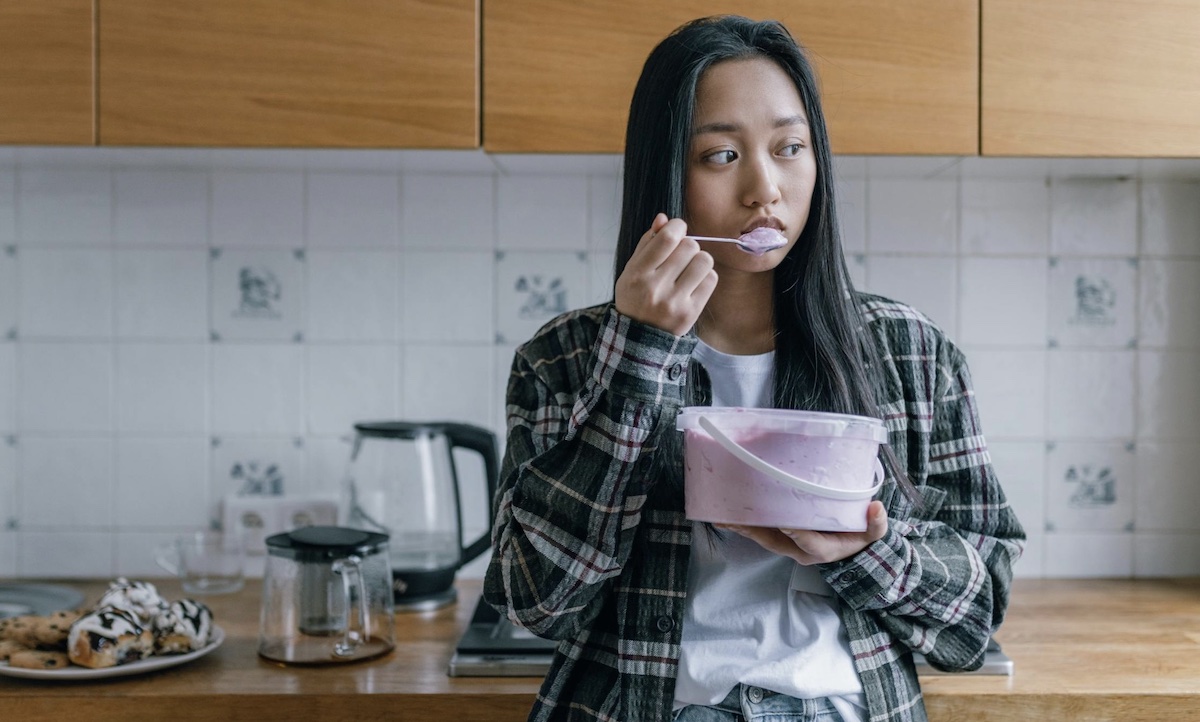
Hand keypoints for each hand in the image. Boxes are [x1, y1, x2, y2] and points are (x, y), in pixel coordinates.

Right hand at [614, 214, 717, 336]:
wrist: (639, 337)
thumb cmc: (636, 297)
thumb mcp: (632, 269)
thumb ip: (647, 243)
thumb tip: (664, 218)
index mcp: (637, 274)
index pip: (668, 238)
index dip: (678, 226)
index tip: (678, 229)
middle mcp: (655, 288)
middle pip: (689, 246)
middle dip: (688, 245)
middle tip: (681, 255)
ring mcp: (674, 302)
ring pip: (704, 261)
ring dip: (699, 259)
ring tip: (689, 268)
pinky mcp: (690, 313)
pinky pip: (711, 279)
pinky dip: (705, 276)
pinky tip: (694, 282)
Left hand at [715, 500, 888, 564]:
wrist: (852, 552)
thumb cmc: (861, 539)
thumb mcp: (874, 534)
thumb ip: (876, 524)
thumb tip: (876, 508)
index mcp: (824, 550)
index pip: (809, 543)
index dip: (798, 534)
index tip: (787, 523)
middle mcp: (801, 550)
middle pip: (775, 542)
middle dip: (754, 531)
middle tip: (734, 519)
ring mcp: (789, 545)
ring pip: (763, 537)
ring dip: (743, 527)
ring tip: (722, 515)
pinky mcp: (781, 538)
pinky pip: (760, 532)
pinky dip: (744, 524)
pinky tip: (726, 514)